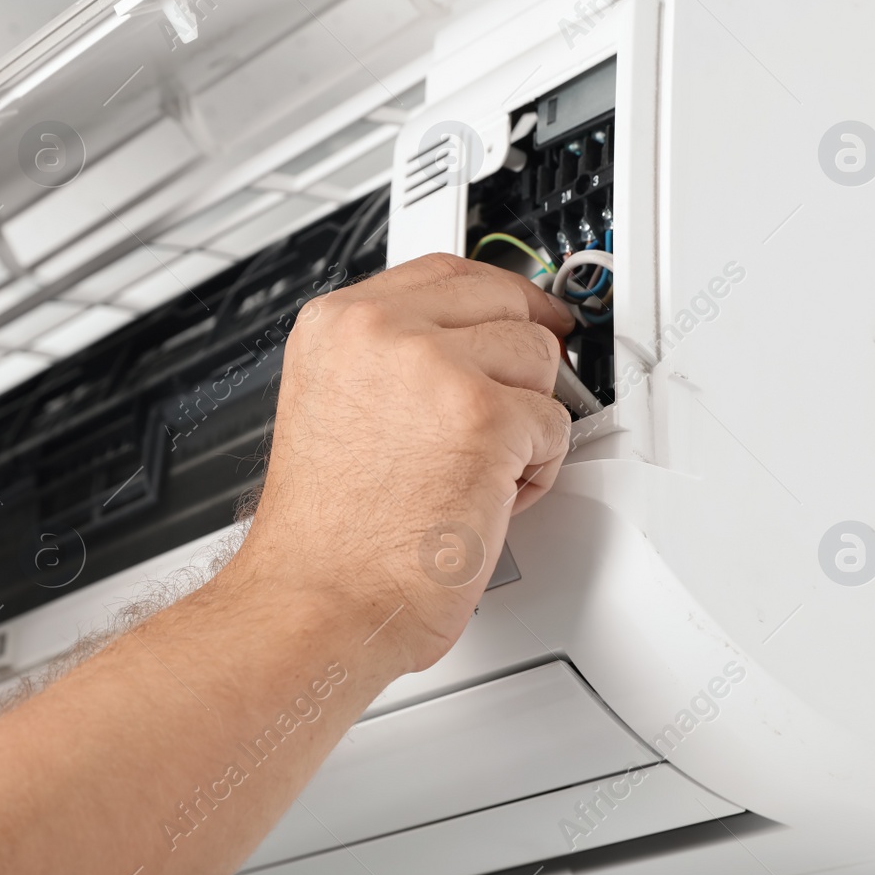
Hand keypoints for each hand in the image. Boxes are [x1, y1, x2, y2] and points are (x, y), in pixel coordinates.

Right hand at [236, 253, 574, 673]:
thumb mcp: (332, 405)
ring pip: (540, 361)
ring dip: (527, 421)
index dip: (498, 297)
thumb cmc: (325, 536)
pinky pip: (556, 425)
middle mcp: (381, 333)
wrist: (317, 602)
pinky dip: (538, 471)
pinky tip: (488, 498)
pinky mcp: (486, 419)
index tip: (524, 313)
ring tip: (478, 472)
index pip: (447, 272)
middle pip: (505, 304)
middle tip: (512, 411)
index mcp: (337, 324)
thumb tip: (464, 344)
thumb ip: (390, 361)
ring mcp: (435, 370)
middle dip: (520, 364)